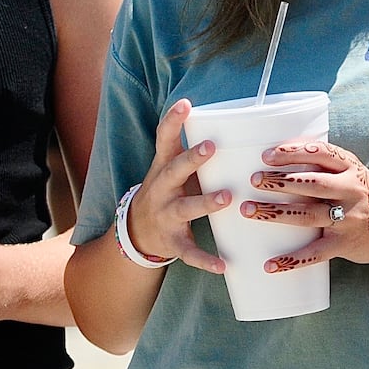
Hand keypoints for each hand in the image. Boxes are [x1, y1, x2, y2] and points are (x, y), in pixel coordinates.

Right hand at [122, 98, 228, 274]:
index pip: (164, 139)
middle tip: (210, 146)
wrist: (135, 231)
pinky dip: (205, 259)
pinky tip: (222, 264)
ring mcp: (165, 216)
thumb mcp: (170, 167)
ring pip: (185, 209)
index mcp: (163, 167)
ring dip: (205, 203)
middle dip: (191, 159)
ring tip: (227, 197)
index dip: (173, 121)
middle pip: (174, 171)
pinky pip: (189, 252)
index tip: (185, 104)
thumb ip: (191, 148)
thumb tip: (233, 122)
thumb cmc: (166, 191)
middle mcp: (161, 189)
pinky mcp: (172, 241)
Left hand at [239, 140, 368, 269]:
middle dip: (279, 181)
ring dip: (275, 213)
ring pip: (307, 216)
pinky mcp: (343, 244)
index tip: (267, 155)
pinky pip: (314, 254)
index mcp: (350, 169)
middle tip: (253, 180)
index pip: (321, 153)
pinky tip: (269, 265)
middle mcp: (350, 191)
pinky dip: (290, 261)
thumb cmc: (366, 195)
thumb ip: (324, 165)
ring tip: (248, 210)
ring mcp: (347, 219)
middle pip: (310, 184)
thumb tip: (280, 155)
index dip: (293, 153)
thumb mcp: (353, 172)